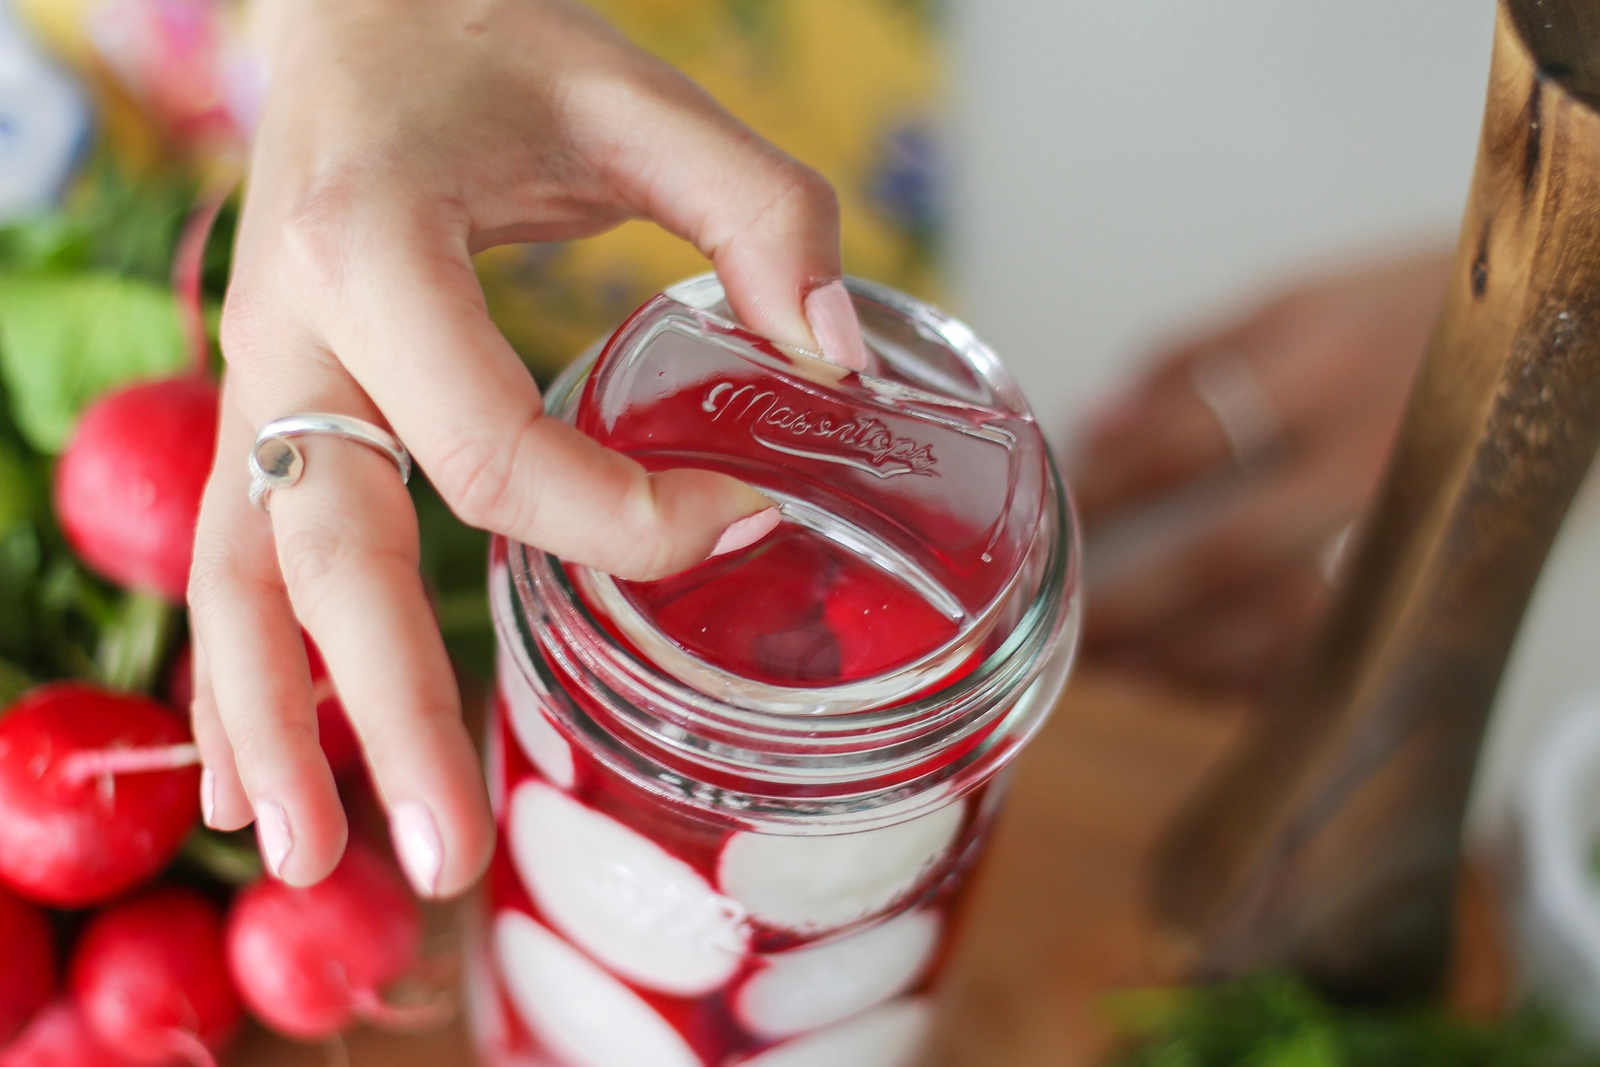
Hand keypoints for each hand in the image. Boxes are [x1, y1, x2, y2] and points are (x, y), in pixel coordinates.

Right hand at [186, 0, 868, 893]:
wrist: (356, 12)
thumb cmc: (484, 45)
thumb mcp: (635, 96)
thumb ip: (759, 209)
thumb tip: (835, 362)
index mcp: (375, 248)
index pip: (494, 451)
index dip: (629, 520)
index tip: (746, 519)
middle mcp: (290, 331)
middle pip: (329, 553)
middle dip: (387, 711)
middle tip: (450, 853)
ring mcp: (261, 378)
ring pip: (240, 578)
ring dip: (273, 726)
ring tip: (306, 864)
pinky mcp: (266, 407)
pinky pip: (229, 557)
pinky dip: (235, 671)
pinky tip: (242, 774)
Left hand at [1070, 249, 1451, 694]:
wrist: (1557, 325)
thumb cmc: (1411, 308)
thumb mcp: (1300, 298)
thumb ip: (1189, 356)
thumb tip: (1092, 420)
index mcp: (1325, 363)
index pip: (1184, 442)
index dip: (1105, 492)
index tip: (1052, 524)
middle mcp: (1370, 449)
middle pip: (1229, 553)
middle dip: (1134, 605)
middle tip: (1062, 633)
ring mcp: (1412, 521)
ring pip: (1292, 623)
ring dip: (1195, 659)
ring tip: (1121, 671)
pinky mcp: (1441, 570)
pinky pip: (1349, 649)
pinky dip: (1278, 678)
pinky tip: (1211, 687)